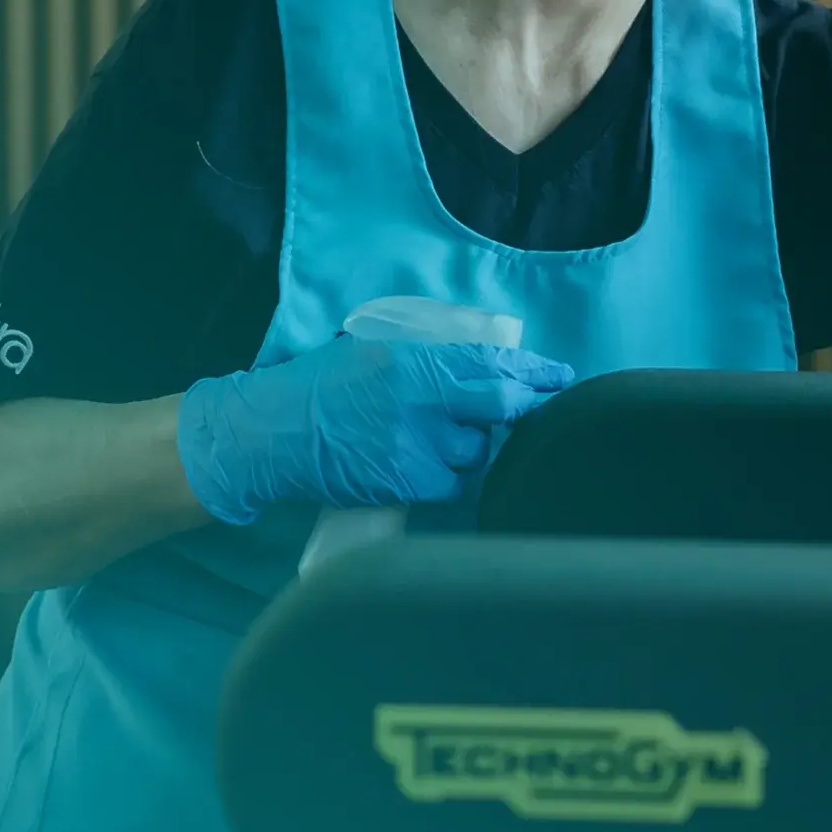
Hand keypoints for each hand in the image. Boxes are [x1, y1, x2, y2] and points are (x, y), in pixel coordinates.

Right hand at [174, 336, 577, 526]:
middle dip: (520, 409)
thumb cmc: (318, 384)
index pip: (492, 362)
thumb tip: (480, 362)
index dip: (533, 370)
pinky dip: (442, 476)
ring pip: (474, 450)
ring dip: (466, 446)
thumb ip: (425, 357)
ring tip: (434, 437)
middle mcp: (421, 399)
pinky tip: (419, 464)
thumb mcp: (372, 349)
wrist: (271, 432)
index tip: (560, 375)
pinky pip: (449, 483)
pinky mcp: (405, 482)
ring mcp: (415, 444)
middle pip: (499, 407)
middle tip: (531, 408)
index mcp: (415, 359)